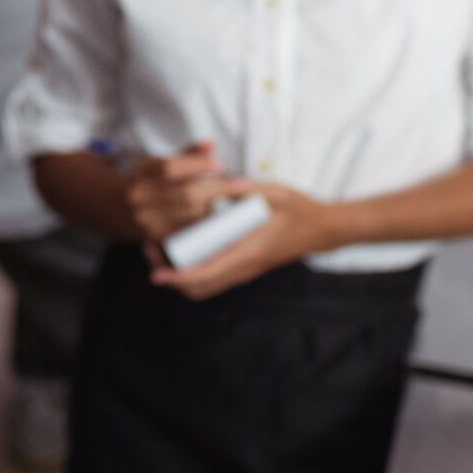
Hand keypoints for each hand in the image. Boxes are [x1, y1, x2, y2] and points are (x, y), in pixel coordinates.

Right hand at [122, 141, 240, 241]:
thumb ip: (187, 154)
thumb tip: (210, 144)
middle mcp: (139, 195)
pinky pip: (188, 231)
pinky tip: (220, 218)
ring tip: (234, 201)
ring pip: (190, 214)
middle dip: (217, 189)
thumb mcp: (161, 163)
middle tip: (241, 186)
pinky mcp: (155, 238)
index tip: (220, 164)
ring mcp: (145, 219)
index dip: (198, 165)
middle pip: (185, 193)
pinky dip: (207, 224)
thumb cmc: (150, 183)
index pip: (171, 166)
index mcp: (141, 171)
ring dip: (216, 208)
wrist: (121, 209)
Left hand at [150, 181, 344, 300]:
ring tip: (160, 250)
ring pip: (205, 286)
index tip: (156, 272)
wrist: (322, 229)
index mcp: (248, 252)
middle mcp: (244, 267)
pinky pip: (214, 278)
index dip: (178, 276)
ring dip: (180, 275)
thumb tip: (228, 183)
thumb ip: (250, 189)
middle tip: (151, 253)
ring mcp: (245, 270)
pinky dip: (193, 271)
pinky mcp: (246, 267)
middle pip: (199, 288)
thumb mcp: (276, 193)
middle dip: (171, 278)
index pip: (206, 273)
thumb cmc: (299, 210)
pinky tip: (184, 249)